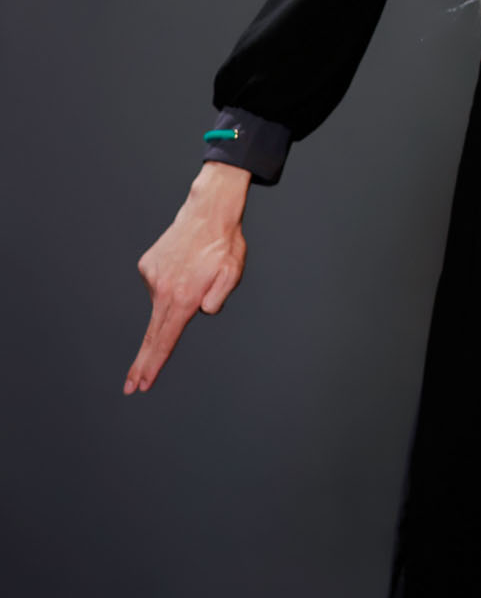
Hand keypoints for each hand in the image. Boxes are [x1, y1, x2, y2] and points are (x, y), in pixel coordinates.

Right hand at [124, 162, 250, 392]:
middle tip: (131, 386)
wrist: (207, 211)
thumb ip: (218, 298)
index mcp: (183, 296)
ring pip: (163, 303)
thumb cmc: (224, 245)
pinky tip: (183, 265)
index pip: (166, 339)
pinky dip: (170, 282)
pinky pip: (159, 285)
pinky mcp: (146, 266)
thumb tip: (202, 311)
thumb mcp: (232, 274)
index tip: (141, 383)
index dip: (154, 364)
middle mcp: (163, 289)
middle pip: (152, 334)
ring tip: (196, 273)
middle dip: (142, 363)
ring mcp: (151, 276)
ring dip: (175, 299)